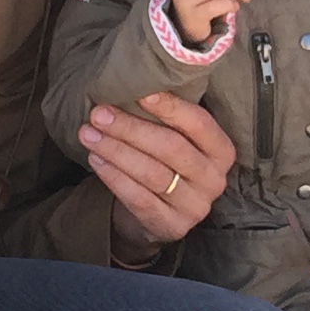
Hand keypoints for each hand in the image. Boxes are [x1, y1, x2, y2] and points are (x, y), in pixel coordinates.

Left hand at [83, 90, 237, 259]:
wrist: (157, 217)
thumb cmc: (164, 165)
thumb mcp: (176, 141)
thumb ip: (165, 119)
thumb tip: (132, 84)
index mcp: (221, 151)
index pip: (199, 123)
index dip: (169, 106)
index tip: (139, 91)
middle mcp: (214, 179)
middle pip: (171, 147)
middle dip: (130, 128)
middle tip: (99, 113)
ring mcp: (195, 206)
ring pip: (151, 173)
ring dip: (116, 150)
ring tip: (88, 134)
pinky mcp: (172, 226)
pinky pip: (138, 198)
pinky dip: (113, 176)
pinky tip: (95, 159)